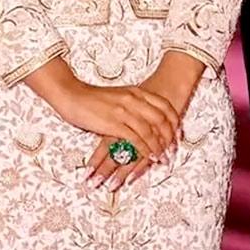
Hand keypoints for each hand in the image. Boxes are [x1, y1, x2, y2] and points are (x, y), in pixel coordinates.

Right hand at [58, 79, 180, 165]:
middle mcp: (134, 100)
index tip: (178, 133)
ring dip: (159, 147)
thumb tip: (144, 113)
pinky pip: (137, 139)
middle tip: (173, 150)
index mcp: (136, 92)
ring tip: (162, 158)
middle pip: (161, 120)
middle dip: (170, 137)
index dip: (174, 122)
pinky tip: (149, 157)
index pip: (164, 106)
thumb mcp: (119, 94)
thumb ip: (133, 102)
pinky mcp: (115, 123)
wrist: (72, 95)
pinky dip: (146, 150)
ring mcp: (125, 112)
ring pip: (151, 131)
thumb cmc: (92, 97)